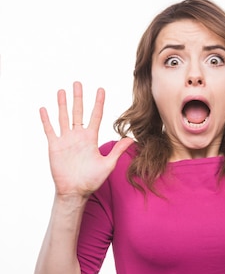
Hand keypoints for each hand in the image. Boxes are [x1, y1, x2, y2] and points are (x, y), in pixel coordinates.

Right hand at [39, 81, 132, 197]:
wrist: (75, 191)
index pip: (96, 116)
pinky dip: (46, 120)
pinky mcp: (55, 146)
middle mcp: (78, 136)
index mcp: (91, 138)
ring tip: (62, 90)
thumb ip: (117, 150)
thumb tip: (131, 138)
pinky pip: (49, 130)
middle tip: (78, 83)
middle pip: (78, 112)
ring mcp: (66, 140)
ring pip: (63, 117)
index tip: (101, 89)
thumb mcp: (107, 164)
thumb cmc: (92, 180)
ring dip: (62, 104)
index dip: (98, 103)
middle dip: (78, 98)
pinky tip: (44, 108)